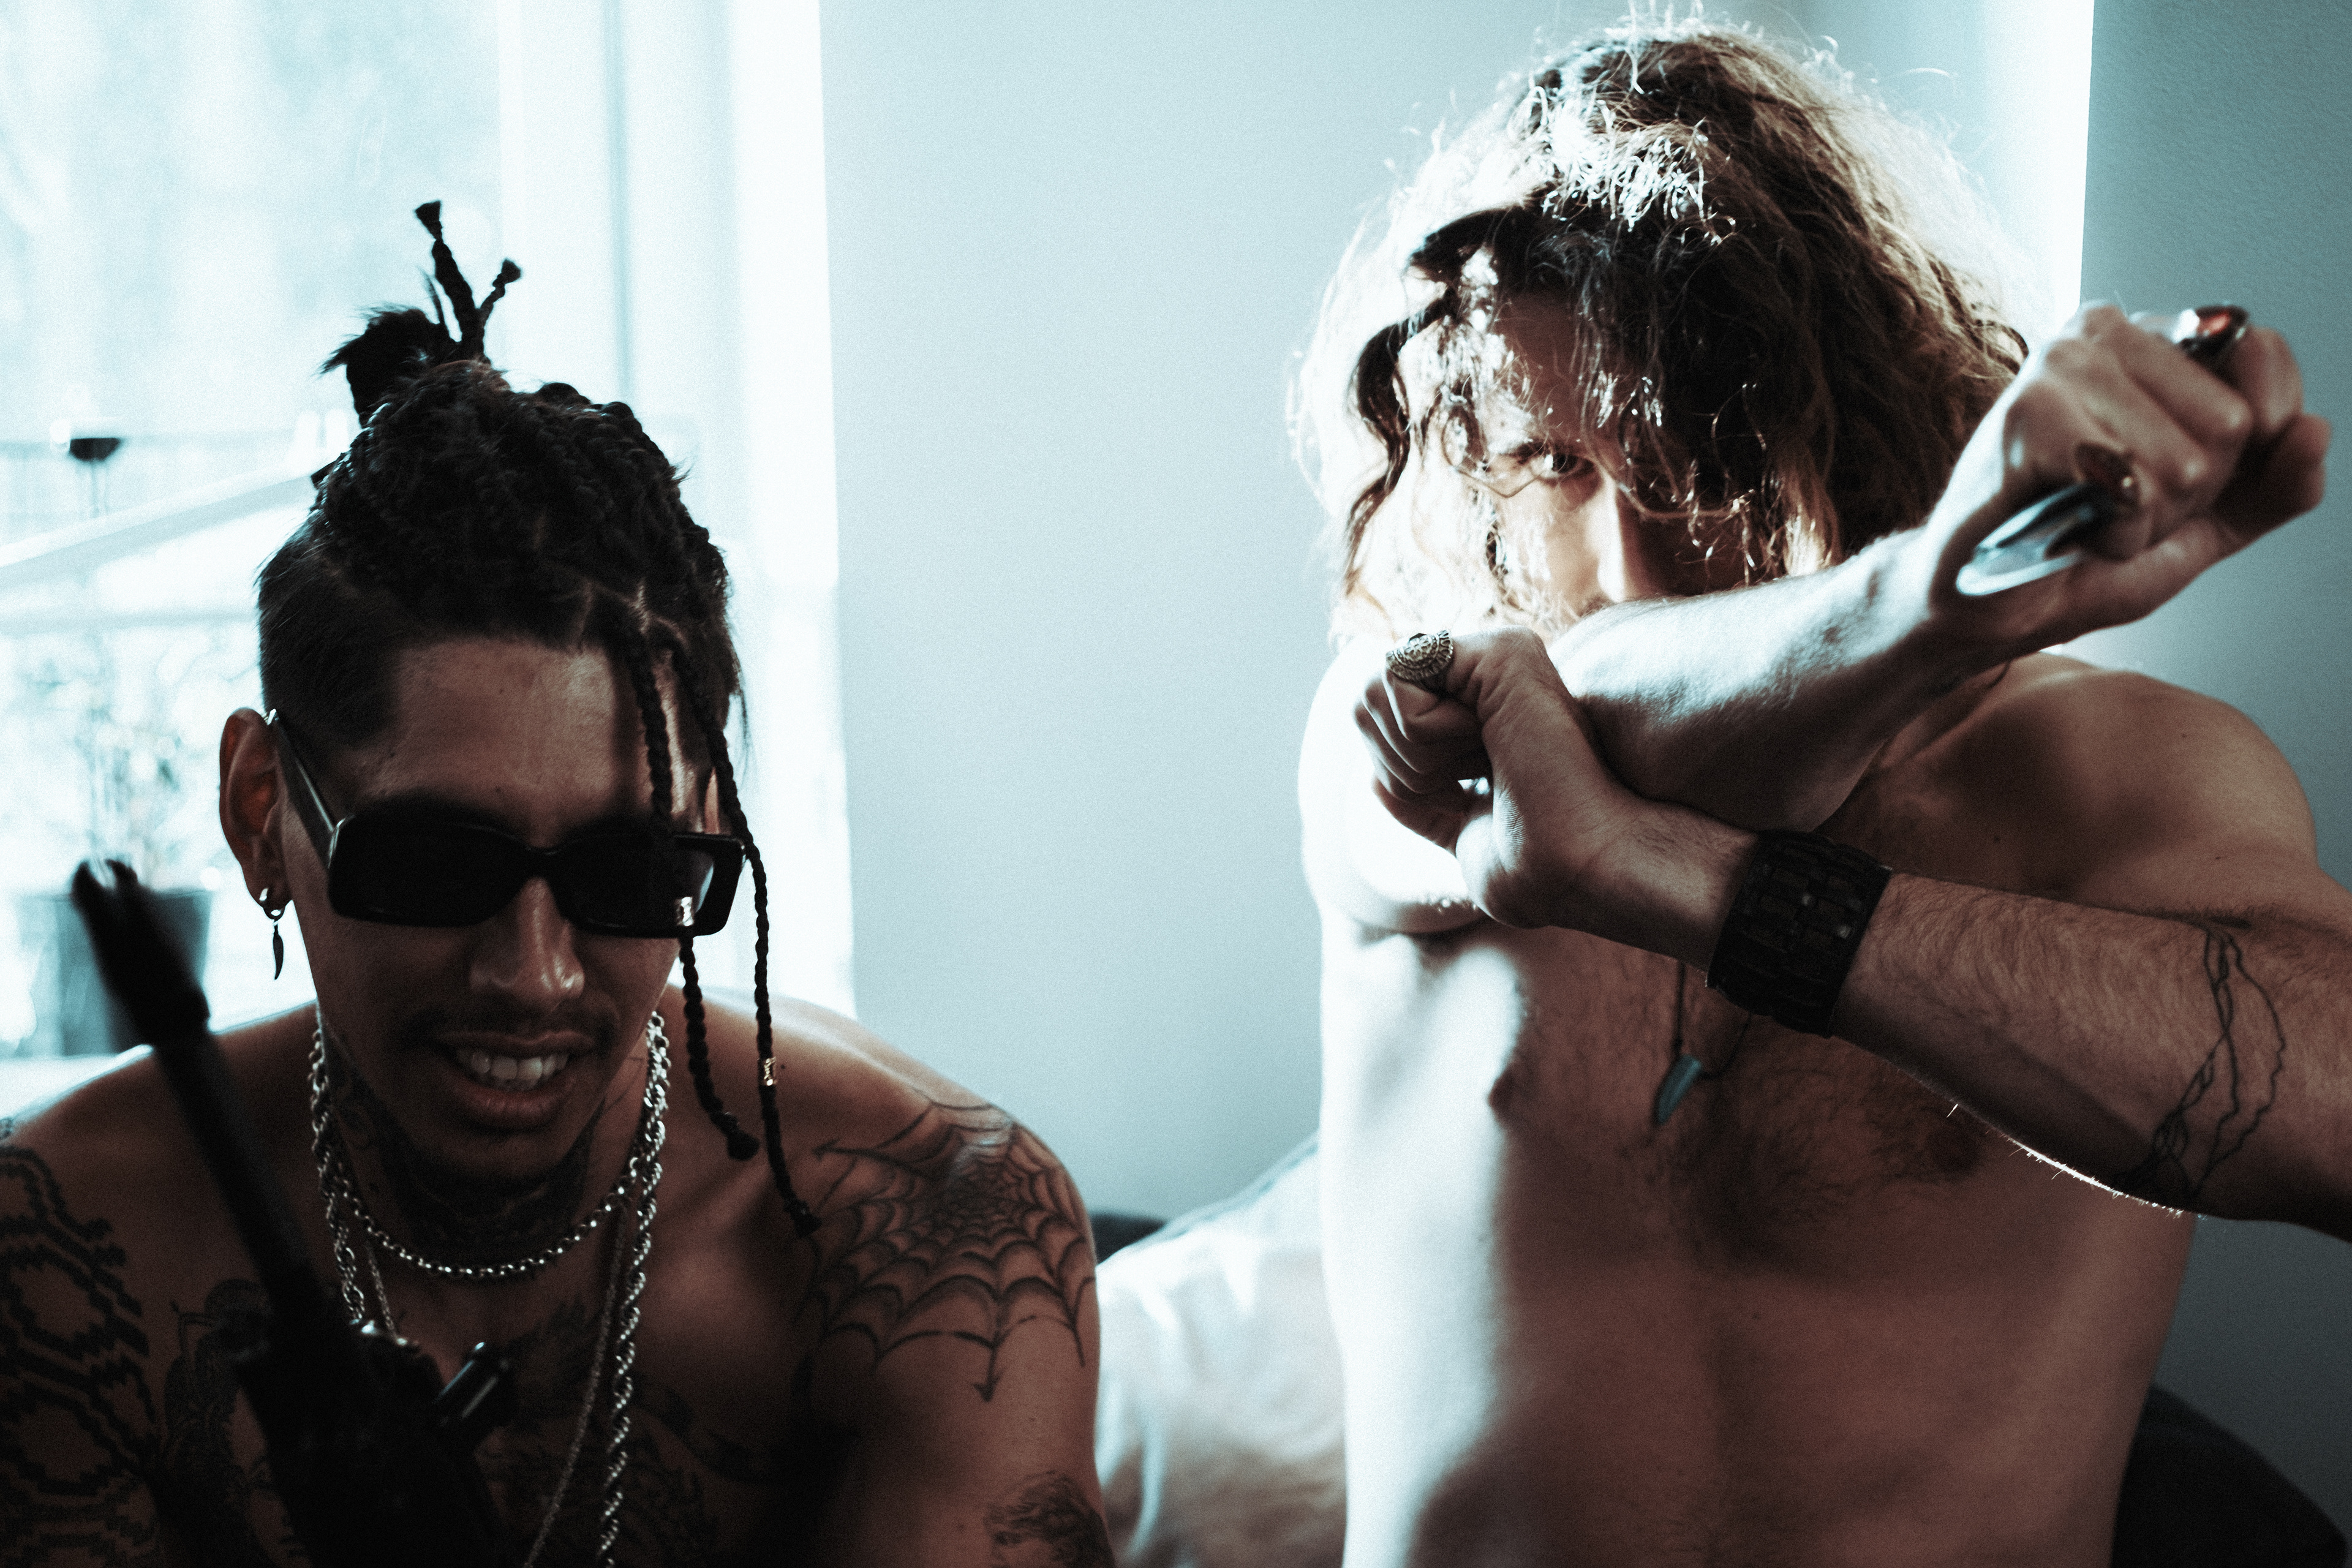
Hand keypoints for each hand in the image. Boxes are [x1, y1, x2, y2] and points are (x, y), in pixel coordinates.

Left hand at [1356, 628, 1661, 932]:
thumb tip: (1369, 781)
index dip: (1397, 776)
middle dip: (1400, 764)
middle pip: (1366, 698)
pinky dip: (1424, 733)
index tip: (1462, 801)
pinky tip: (1490, 745)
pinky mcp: (1498, 649)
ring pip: (1374, 687)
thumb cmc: (1538, 869)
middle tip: (1478, 782)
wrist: (1579, 868)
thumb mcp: (1463, 834)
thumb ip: (1422, 806)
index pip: (1379, 722)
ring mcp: (1495, 656)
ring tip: (1488, 765)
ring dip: (1414, 754)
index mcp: (1482, 712)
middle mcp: (1488, 675)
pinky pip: (1398, 675)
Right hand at [1907, 304, 2329, 657]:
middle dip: (2186, 495)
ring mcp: (2058, 367)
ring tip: (2085, 520)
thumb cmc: (2077, 555)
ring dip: (2144, 522)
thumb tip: (2314, 431)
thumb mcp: (2203, 526)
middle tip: (2115, 507)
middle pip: (2230, 424)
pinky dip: (2110, 532)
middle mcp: (2101, 333)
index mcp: (2146, 340)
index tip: (2177, 478)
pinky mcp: (2028, 415)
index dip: (2250, 439)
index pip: (2259, 350)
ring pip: (2183, 463)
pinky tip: (2066, 529)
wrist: (1984, 609)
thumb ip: (2274, 485)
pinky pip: (2128, 484)